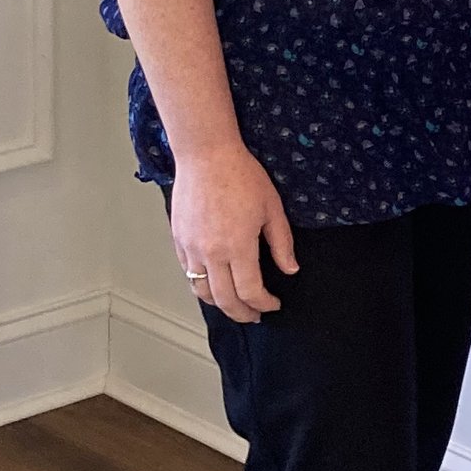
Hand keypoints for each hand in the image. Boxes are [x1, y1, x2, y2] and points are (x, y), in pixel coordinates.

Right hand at [167, 143, 296, 322]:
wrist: (206, 155)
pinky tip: (214, 283)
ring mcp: (192, 248)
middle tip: (254, 315)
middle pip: (224, 300)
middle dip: (242, 314)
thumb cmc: (241, 175)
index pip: (250, 291)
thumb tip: (291, 269)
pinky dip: (201, 285)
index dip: (263, 304)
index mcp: (237, 246)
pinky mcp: (179, 240)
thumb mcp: (272, 208)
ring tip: (234, 304)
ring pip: (201, 291)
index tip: (273, 304)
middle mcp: (211, 253)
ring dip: (219, 304)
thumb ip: (281, 243)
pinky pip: (188, 273)